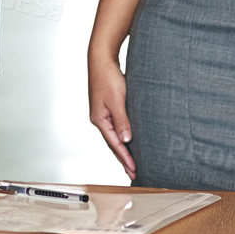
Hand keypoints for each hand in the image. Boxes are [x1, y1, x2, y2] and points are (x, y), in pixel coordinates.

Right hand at [87, 45, 136, 179]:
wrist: (101, 60)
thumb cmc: (108, 77)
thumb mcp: (117, 99)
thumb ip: (122, 120)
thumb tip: (126, 140)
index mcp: (99, 119)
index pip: (115, 144)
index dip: (125, 158)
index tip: (134, 170)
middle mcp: (99, 119)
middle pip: (113, 144)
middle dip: (123, 159)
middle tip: (134, 173)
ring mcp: (102, 114)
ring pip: (114, 137)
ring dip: (123, 150)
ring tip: (131, 163)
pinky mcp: (107, 108)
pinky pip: (115, 128)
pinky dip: (122, 137)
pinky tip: (128, 141)